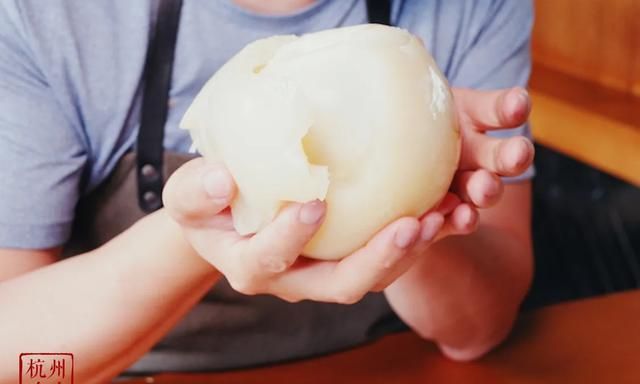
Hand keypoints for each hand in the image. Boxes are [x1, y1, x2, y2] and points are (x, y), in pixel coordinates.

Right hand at [163, 87, 532, 302]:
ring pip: (374, 276)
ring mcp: (325, 271)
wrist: (229, 218)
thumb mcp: (188, 194)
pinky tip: (444, 202)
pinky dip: (418, 235)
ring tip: (444, 214)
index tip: (312, 202)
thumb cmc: (207, 204)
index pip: (267, 261)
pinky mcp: (349, 255)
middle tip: (413, 224)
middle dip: (378, 260)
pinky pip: (388, 254)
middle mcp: (293, 280)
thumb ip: (197, 189)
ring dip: (411, 251)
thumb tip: (224, 178)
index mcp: (248, 266)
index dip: (289, 239)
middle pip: (340, 285)